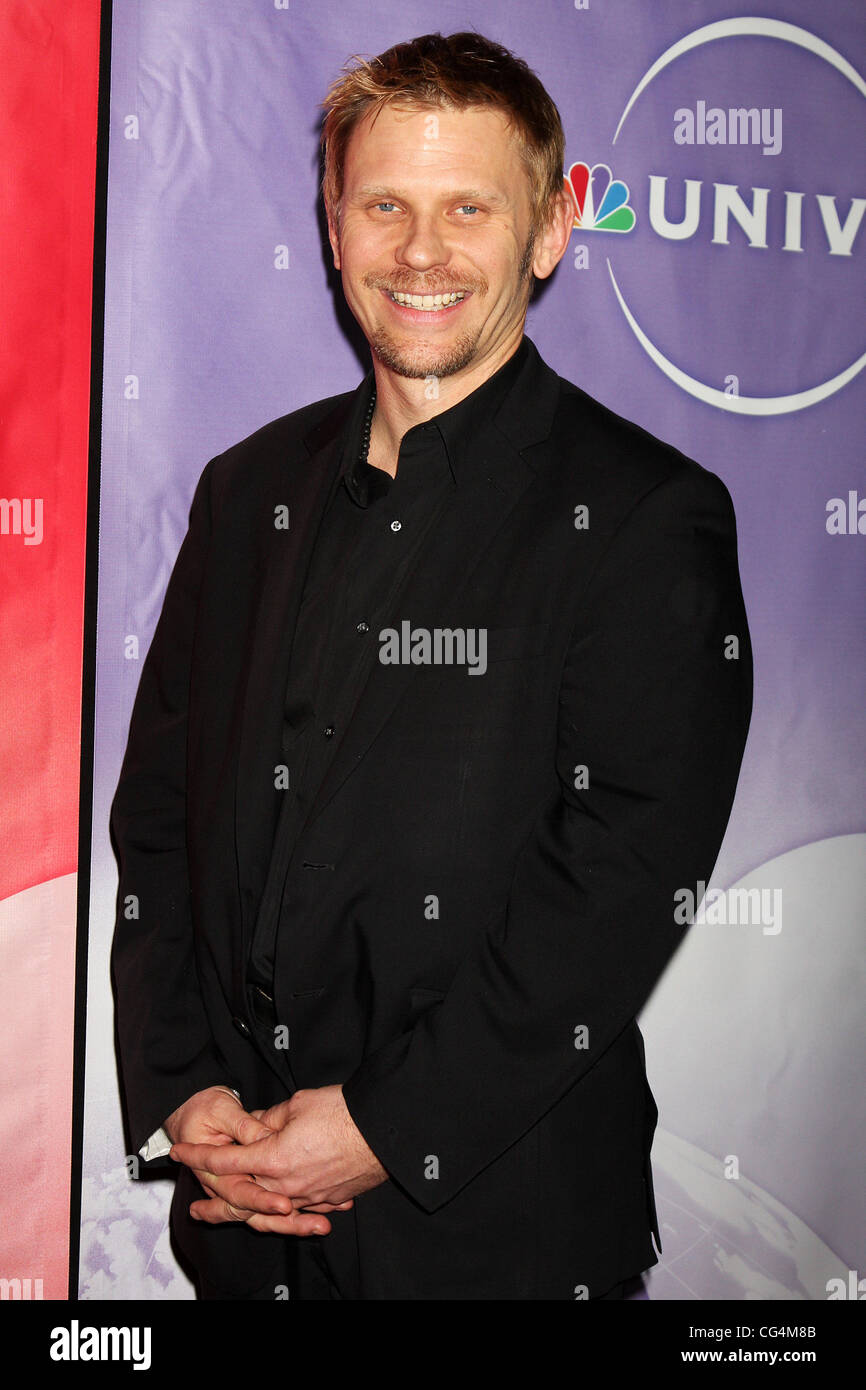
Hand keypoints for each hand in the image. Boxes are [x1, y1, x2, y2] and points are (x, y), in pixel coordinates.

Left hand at [170, 1084, 387, 1212]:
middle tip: (195, 1210)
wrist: (384, 1131)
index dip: (199, 1155)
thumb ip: (268, 1120)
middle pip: (242, 1197)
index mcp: (273, 1159)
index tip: (179, 1152)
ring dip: (246, 1214)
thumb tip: (254, 1127)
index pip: (226, 1159)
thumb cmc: (342, 1112)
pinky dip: (284, 1213)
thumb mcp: (297, 1105)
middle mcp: (286, 1186)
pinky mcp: (327, 1200)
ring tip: (230, 1219)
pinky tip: (278, 1212)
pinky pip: (298, 1211)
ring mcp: (307, 1197)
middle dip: (214, 1202)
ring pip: (269, 1211)